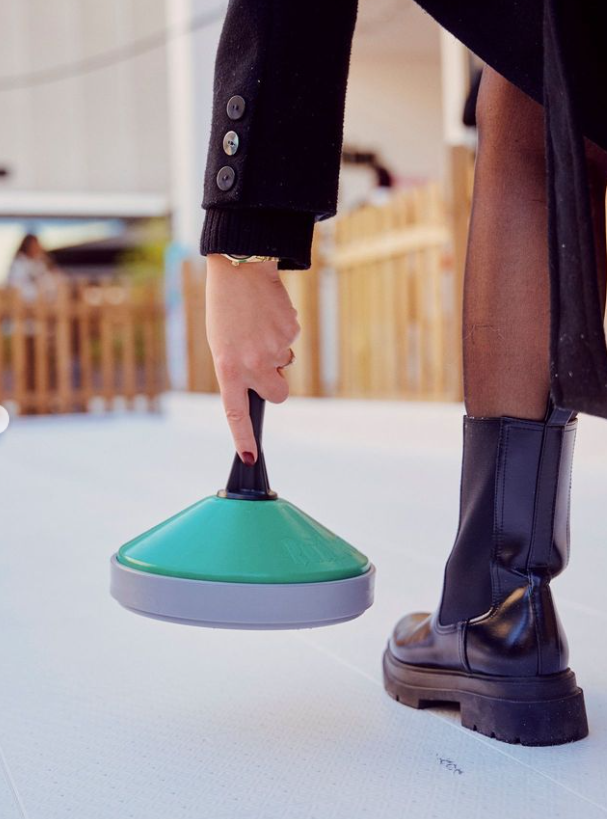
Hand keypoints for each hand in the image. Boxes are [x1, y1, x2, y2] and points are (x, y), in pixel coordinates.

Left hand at [205, 254, 299, 463]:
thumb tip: (267, 383)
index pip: (235, 412)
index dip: (242, 436)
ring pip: (285, 364)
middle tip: (264, 363)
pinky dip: (281, 332)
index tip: (249, 456)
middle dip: (276, 384)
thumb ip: (239, 369)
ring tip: (257, 325)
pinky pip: (290, 342)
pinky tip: (268, 314)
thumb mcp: (221, 344)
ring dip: (275, 351)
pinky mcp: (290, 333)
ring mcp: (274, 349)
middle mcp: (252, 363)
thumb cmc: (226, 308)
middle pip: (278, 394)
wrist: (241, 268)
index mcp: (228, 367)